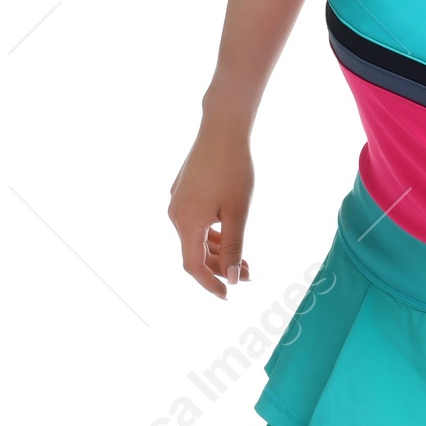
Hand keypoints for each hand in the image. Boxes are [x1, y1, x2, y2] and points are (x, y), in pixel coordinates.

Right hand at [168, 118, 253, 296]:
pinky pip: (197, 222)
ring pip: (197, 237)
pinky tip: (232, 236)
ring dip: (219, 251)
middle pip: (195, 252)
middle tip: (249, 275)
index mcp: (185, 222)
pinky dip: (213, 234)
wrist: (222, 129)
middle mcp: (176, 214)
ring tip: (246, 260)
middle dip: (220, 267)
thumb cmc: (233, 169)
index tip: (228, 296)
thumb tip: (233, 279)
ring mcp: (178, 202)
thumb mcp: (238, 213)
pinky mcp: (184, 191)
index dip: (210, 283)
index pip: (193, 265)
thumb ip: (234, 248)